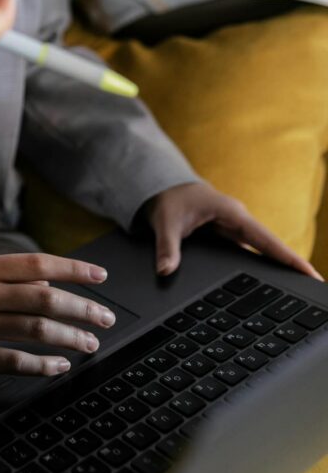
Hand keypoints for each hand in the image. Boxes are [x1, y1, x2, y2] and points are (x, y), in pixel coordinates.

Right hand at [0, 252, 114, 375]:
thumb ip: (0, 275)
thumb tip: (45, 283)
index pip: (38, 263)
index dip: (73, 269)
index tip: (100, 276)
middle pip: (44, 297)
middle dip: (82, 307)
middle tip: (106, 317)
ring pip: (35, 329)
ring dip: (69, 337)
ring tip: (90, 343)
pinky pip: (14, 361)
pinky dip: (42, 365)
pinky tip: (59, 367)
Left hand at [144, 181, 322, 278]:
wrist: (161, 185)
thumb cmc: (167, 198)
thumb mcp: (165, 222)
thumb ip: (167, 246)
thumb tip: (165, 271)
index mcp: (231, 213)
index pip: (266, 239)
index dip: (288, 257)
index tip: (310, 272)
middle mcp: (238, 220)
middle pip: (271, 246)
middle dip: (292, 264)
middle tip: (315, 284)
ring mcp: (235, 227)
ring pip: (263, 249)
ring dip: (280, 264)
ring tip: (301, 286)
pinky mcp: (229, 234)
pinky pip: (251, 250)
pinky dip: (264, 262)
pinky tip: (273, 280)